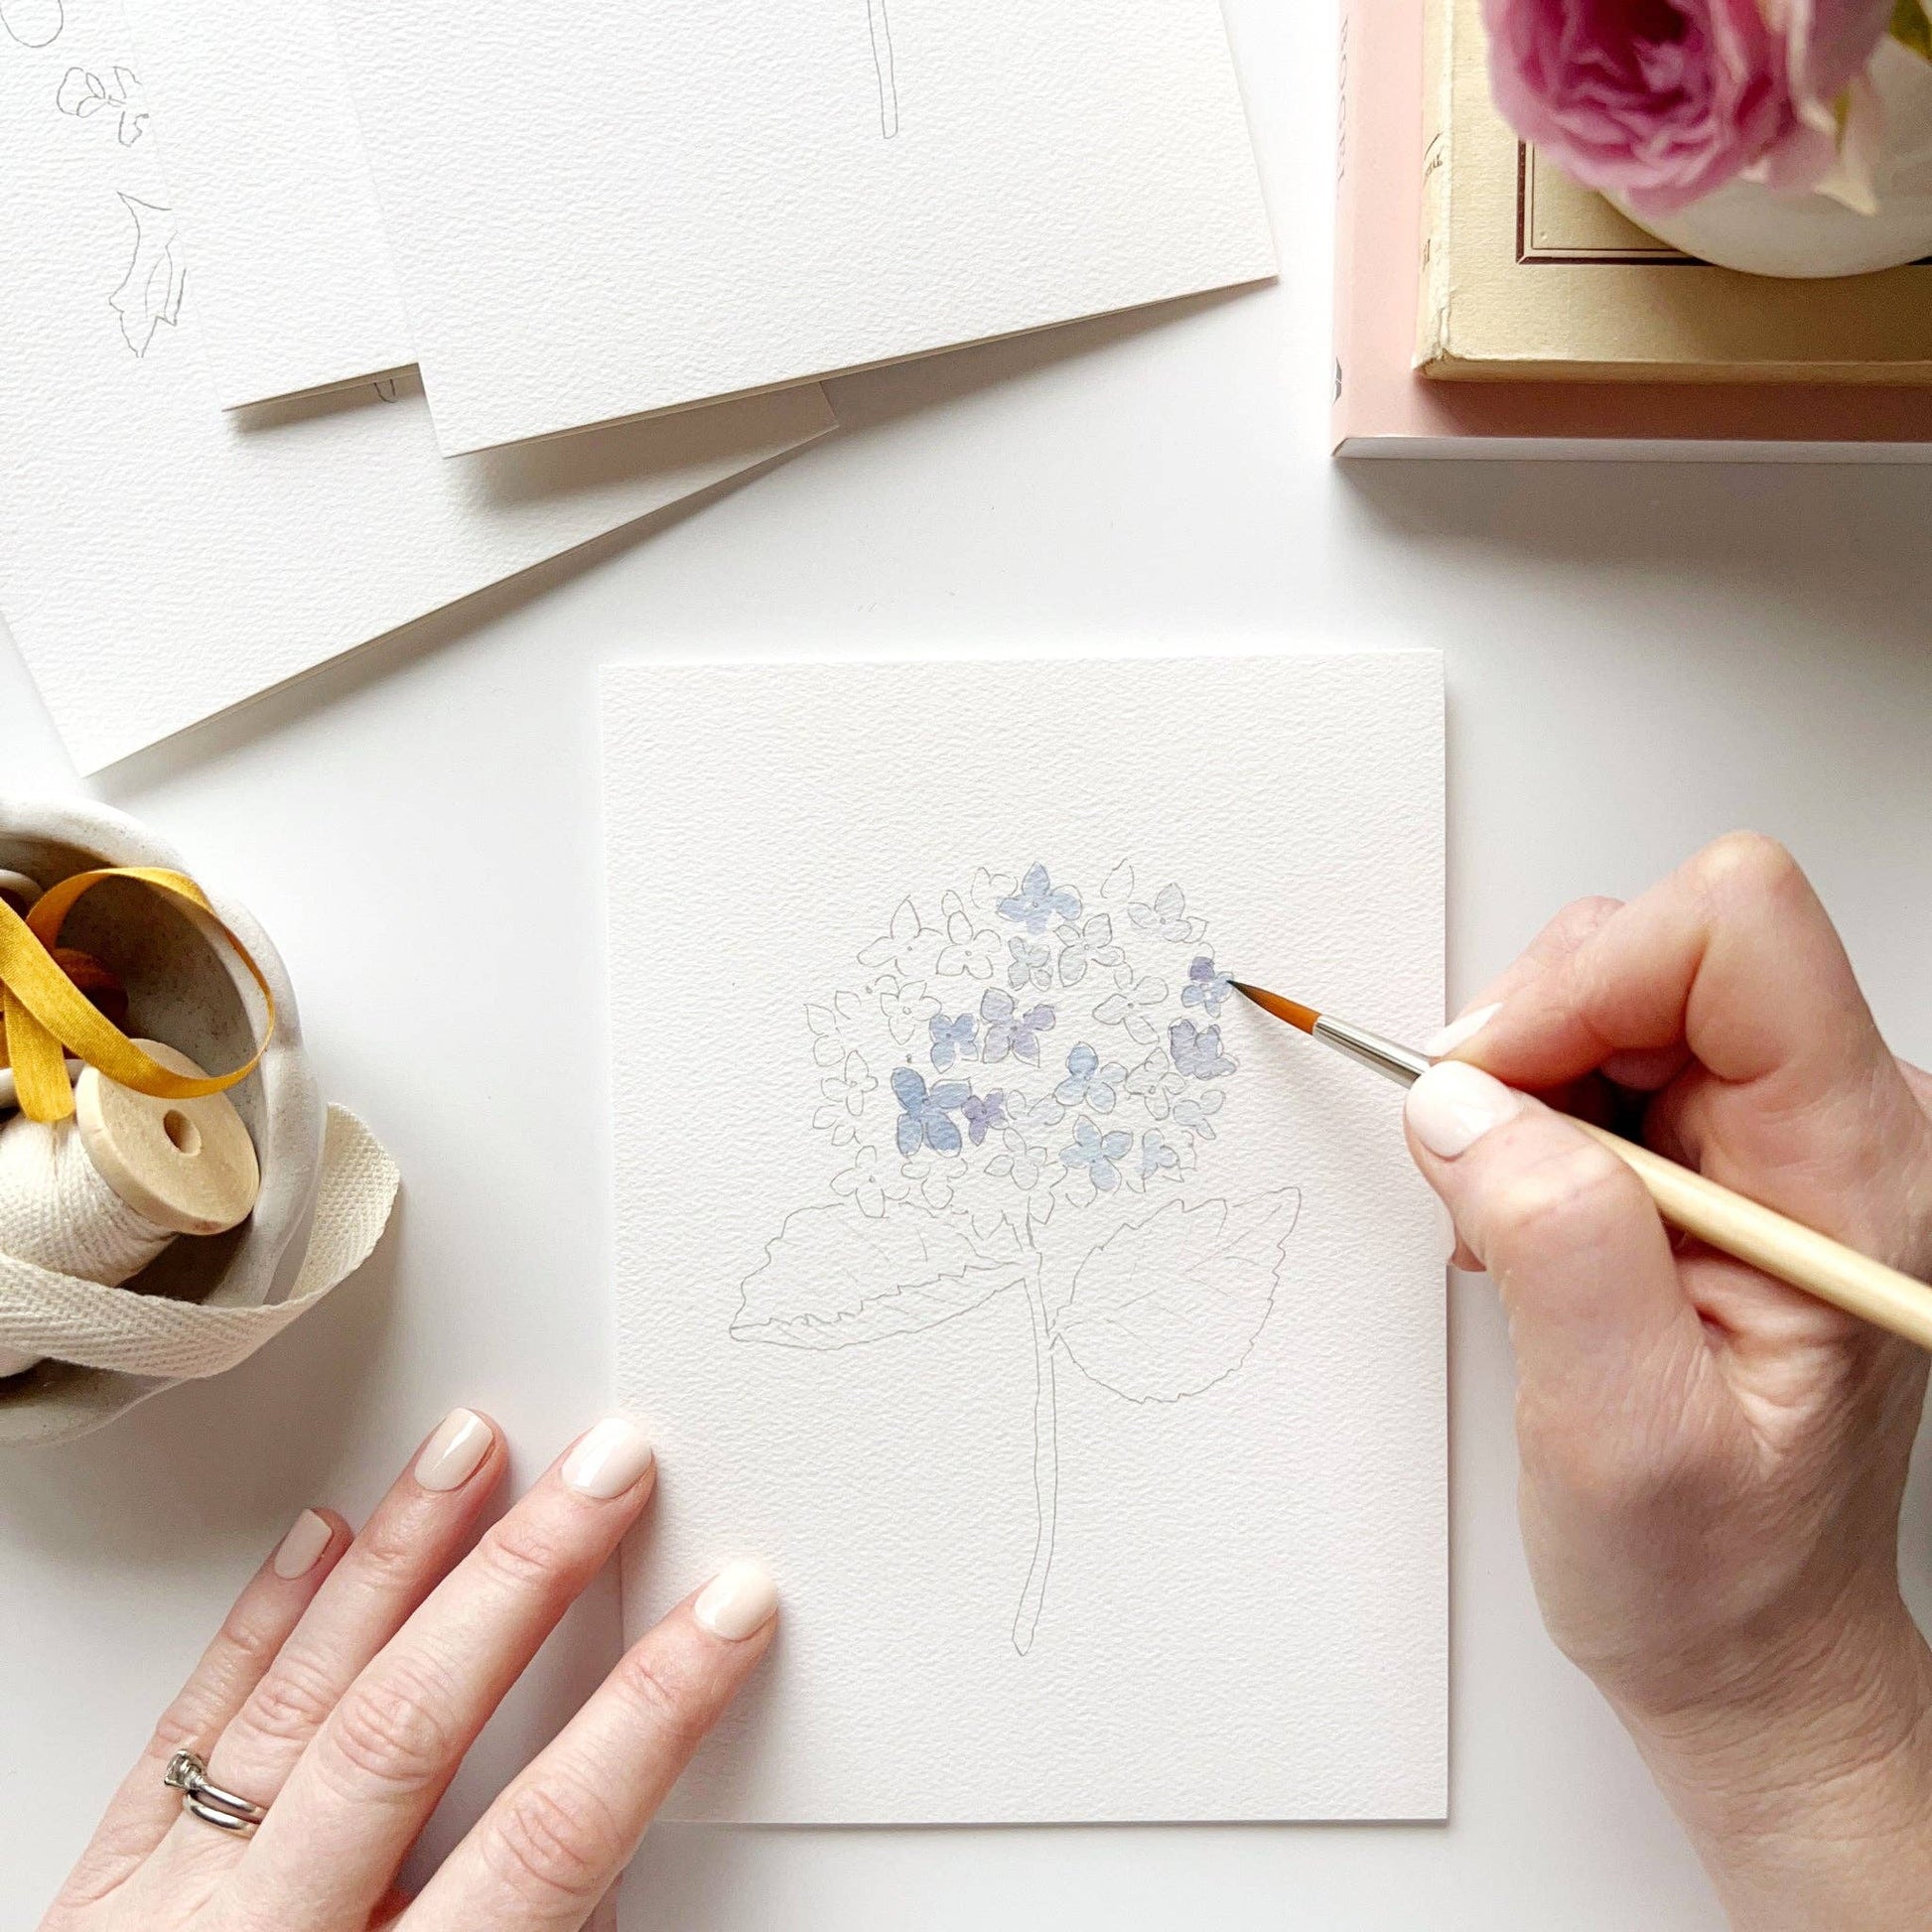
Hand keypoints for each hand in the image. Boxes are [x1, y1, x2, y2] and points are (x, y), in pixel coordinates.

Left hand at [42, 1411, 775, 1931]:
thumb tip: (611, 1885)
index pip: (547, 1841)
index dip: (648, 1714)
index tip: (724, 1619)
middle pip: (413, 1727)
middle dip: (525, 1580)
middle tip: (607, 1474)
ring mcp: (170, 1910)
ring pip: (300, 1698)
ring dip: (400, 1557)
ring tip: (471, 1452)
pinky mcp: (97, 1891)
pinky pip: (184, 1731)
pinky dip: (257, 1626)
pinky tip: (318, 1539)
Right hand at [1403, 834, 1931, 1929]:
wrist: (1752, 1638)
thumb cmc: (1717, 1571)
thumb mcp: (1618, 1438)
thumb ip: (1556, 1247)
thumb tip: (1467, 1100)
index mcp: (1854, 1175)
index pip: (1736, 934)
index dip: (1586, 981)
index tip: (1497, 1088)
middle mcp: (1842, 1127)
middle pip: (1662, 946)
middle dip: (1534, 1039)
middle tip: (1487, 1174)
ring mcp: (1786, 1134)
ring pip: (1618, 988)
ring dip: (1525, 1087)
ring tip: (1512, 1221)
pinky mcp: (1731, 1148)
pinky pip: (1604, 1053)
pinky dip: (1533, 1117)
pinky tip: (1535, 1220)